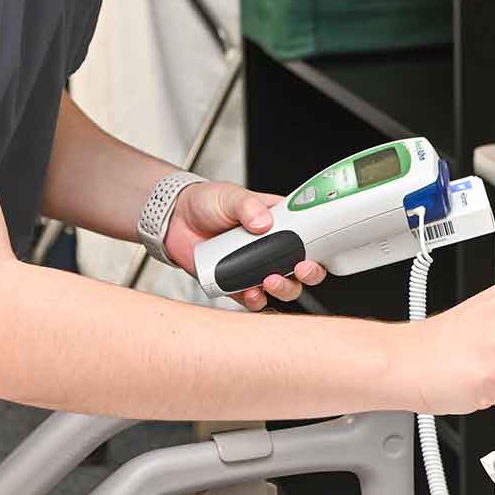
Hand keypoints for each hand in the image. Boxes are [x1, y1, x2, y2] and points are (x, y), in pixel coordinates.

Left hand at [164, 180, 325, 309]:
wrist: (174, 220)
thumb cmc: (206, 202)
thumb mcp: (230, 194)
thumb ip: (247, 205)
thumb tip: (263, 222)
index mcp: (278, 221)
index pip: (309, 234)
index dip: (319, 245)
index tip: (315, 250)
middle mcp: (272, 246)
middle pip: (303, 266)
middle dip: (308, 273)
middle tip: (301, 268)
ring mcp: (256, 267)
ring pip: (284, 286)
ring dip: (284, 288)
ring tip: (270, 281)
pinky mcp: (237, 283)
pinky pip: (254, 299)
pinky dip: (256, 300)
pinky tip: (251, 293)